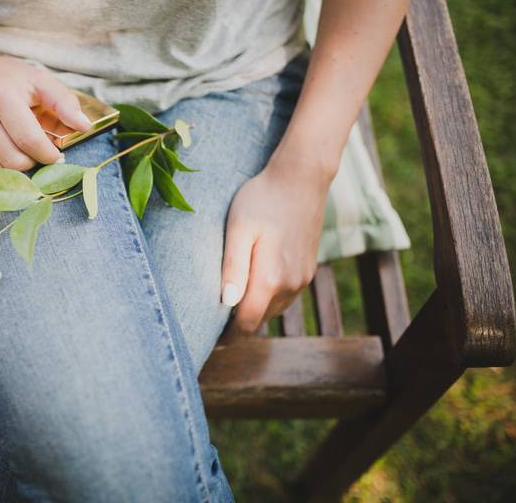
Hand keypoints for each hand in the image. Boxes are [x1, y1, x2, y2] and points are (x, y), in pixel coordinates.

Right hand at [0, 52, 92, 169]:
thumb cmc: (7, 78)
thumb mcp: (39, 80)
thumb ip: (64, 102)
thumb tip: (84, 126)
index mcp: (0, 94)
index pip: (29, 141)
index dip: (48, 155)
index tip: (55, 155)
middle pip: (13, 162)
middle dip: (31, 163)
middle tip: (36, 152)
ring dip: (13, 169)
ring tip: (19, 151)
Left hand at [219, 154, 331, 333]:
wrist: (301, 177)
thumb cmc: (262, 198)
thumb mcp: (239, 229)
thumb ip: (234, 267)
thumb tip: (226, 303)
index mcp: (271, 279)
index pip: (246, 323)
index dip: (226, 336)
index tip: (206, 338)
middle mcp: (291, 285)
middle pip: (259, 319)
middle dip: (237, 325)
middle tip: (210, 321)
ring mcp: (303, 278)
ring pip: (273, 309)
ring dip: (253, 310)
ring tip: (228, 305)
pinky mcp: (308, 269)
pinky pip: (285, 295)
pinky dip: (267, 297)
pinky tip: (252, 285)